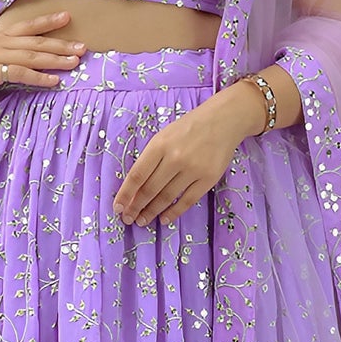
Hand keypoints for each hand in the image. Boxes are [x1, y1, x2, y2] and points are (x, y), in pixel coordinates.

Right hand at [0, 10, 85, 116]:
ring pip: (31, 56)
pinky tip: (54, 81)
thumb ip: (14, 57)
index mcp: (2, 38)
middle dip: (61, 44)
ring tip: (74, 62)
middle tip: (82, 47)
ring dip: (55, 59)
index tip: (68, 17)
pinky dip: (39, 76)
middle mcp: (0, 43)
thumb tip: (40, 59)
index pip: (29, 27)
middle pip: (35, 41)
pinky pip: (20, 73)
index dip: (48, 21)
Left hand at [112, 84, 267, 227]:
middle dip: (136, 207)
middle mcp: (175, 158)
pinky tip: (164, 219)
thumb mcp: (164, 136)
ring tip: (142, 221)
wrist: (223, 120)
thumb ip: (150, 159)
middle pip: (150, 189)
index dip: (125, 194)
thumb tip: (134, 187)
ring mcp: (193, 170)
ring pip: (167, 197)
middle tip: (127, 219)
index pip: (137, 175)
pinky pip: (187, 201)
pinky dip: (174, 212)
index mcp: (160, 145)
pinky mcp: (208, 179)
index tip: (117, 208)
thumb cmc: (188, 128)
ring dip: (152, 212)